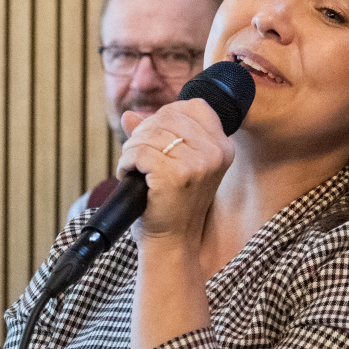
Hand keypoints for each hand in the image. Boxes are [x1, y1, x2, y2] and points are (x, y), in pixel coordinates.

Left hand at [116, 97, 232, 243]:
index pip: (193, 107)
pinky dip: (125, 163)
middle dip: (143, 133)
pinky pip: (138, 152)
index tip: (156, 139)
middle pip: (167, 116)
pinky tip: (128, 175)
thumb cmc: (173, 204)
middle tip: (138, 157)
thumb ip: (155, 135)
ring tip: (133, 169)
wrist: (172, 242)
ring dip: (131, 149)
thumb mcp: (176, 164)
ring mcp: (198, 163)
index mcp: (223, 146)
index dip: (166, 116)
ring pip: (149, 133)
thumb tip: (129, 115)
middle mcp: (216, 152)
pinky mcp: (175, 175)